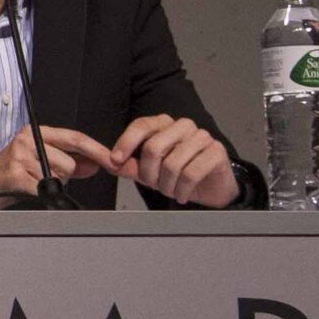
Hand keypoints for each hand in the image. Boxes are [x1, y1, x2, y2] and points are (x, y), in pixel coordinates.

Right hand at [0, 125, 117, 206]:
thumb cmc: (11, 174)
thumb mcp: (41, 163)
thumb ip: (70, 162)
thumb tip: (94, 164)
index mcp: (36, 132)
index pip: (74, 138)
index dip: (96, 151)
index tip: (113, 161)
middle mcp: (27, 139)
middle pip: (69, 162)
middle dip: (64, 176)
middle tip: (41, 176)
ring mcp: (20, 156)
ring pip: (58, 177)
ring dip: (49, 185)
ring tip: (31, 182)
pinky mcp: (15, 175)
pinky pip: (44, 188)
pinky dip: (40, 194)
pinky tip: (26, 189)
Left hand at [109, 115, 237, 206]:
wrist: (210, 188)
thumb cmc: (177, 175)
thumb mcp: (147, 170)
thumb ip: (125, 164)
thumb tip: (102, 158)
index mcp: (164, 124)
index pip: (141, 125)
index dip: (126, 142)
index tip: (115, 160)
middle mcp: (183, 125)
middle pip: (153, 147)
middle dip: (149, 174)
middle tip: (154, 185)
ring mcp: (202, 137)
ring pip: (172, 164)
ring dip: (167, 186)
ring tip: (171, 190)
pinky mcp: (216, 152)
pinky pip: (191, 174)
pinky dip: (182, 190)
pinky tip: (182, 194)